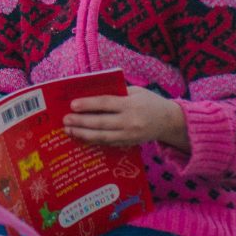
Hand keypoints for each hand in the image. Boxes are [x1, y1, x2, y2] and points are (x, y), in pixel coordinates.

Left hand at [64, 86, 189, 152]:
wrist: (169, 121)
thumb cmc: (150, 102)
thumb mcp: (136, 91)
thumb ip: (117, 92)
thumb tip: (91, 93)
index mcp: (132, 105)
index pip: (106, 103)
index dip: (88, 104)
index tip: (73, 105)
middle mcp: (130, 122)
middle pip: (101, 122)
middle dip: (81, 121)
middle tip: (65, 119)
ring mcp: (129, 135)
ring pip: (102, 136)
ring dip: (83, 134)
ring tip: (69, 130)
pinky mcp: (128, 144)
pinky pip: (108, 143)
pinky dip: (93, 140)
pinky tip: (81, 136)